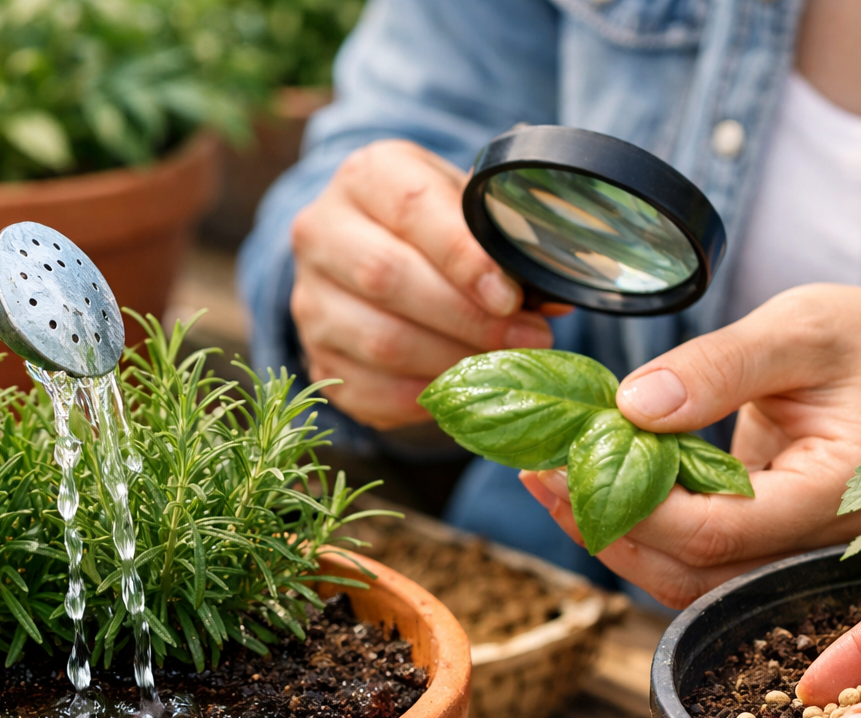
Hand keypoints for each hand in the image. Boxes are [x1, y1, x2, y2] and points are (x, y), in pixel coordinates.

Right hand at [289, 140, 558, 430]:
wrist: (369, 253)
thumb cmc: (433, 226)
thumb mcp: (465, 207)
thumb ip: (502, 238)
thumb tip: (551, 295)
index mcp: (367, 176)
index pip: (412, 207)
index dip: (464, 257)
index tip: (511, 296)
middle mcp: (321, 232)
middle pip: (388, 277)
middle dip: (468, 318)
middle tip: (528, 340)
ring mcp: (309, 298)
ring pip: (380, 340)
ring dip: (452, 362)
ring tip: (503, 367)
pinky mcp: (315, 354)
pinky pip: (367, 389)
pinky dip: (421, 398)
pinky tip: (460, 392)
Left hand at [521, 284, 860, 606]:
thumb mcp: (805, 327)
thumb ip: (721, 367)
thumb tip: (633, 408)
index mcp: (838, 495)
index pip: (717, 531)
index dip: (630, 504)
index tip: (563, 456)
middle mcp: (817, 548)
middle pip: (693, 574)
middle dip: (605, 529)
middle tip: (539, 471)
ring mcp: (793, 559)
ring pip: (689, 584)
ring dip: (612, 539)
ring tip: (549, 479)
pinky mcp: (768, 551)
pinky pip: (697, 563)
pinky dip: (640, 533)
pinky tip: (592, 486)